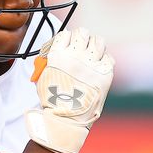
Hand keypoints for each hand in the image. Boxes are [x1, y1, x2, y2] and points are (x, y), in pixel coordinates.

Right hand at [24, 27, 114, 152]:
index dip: (66, 39)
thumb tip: (59, 48)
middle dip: (80, 39)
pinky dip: (104, 60)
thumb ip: (51, 59)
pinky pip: (108, 57)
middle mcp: (75, 56)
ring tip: (91, 55)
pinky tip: (98, 67)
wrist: (66, 119)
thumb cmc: (52, 100)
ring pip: (98, 41)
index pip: (65, 34)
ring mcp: (92, 64)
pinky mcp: (105, 74)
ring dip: (94, 46)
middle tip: (79, 48)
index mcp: (58, 55)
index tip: (66, 45)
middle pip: (82, 33)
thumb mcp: (44, 76)